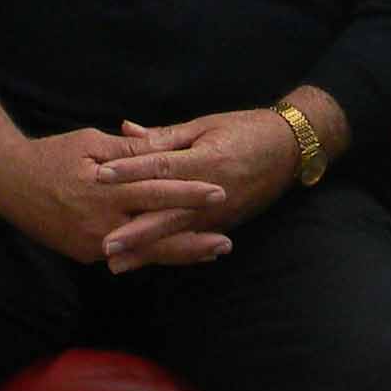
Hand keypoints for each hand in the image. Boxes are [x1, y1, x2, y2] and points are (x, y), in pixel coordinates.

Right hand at [0, 128, 229, 270]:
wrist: (6, 181)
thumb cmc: (50, 154)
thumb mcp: (89, 142)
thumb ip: (127, 153)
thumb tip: (160, 152)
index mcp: (105, 190)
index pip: (156, 192)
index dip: (189, 193)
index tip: (220, 193)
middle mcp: (101, 222)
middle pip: (156, 234)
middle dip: (194, 240)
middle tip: (227, 243)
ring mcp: (92, 243)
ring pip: (144, 252)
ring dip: (178, 253)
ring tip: (209, 253)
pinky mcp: (84, 254)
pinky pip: (125, 255)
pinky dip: (151, 254)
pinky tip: (174, 253)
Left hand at [89, 112, 299, 264]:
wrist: (290, 148)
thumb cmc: (245, 129)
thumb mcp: (205, 125)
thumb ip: (165, 136)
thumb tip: (126, 130)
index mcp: (205, 159)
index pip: (161, 167)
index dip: (130, 172)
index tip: (100, 178)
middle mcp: (212, 192)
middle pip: (168, 213)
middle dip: (135, 231)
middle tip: (105, 244)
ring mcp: (220, 213)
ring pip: (178, 235)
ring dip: (148, 251)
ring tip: (118, 263)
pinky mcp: (224, 224)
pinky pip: (194, 242)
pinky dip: (171, 254)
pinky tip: (150, 264)